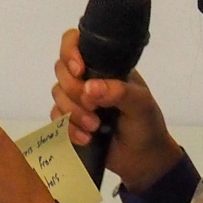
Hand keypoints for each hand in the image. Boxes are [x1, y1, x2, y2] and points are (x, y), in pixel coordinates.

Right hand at [52, 28, 184, 193]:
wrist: (143, 160)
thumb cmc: (146, 125)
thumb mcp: (141, 104)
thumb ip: (119, 92)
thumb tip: (89, 88)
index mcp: (105, 66)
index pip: (76, 42)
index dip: (70, 52)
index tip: (79, 71)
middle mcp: (87, 78)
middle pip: (61, 69)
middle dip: (74, 91)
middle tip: (94, 109)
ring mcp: (76, 100)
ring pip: (57, 94)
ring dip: (73, 113)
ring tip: (94, 127)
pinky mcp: (69, 121)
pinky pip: (56, 118)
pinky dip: (68, 129)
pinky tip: (86, 138)